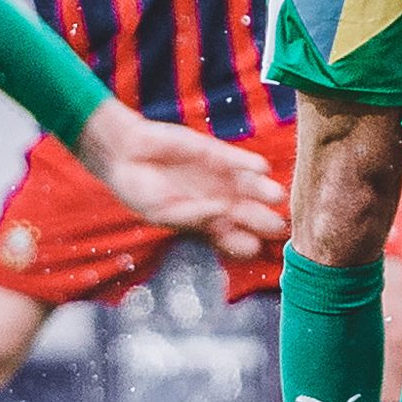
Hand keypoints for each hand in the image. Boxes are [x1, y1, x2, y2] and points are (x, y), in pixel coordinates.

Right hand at [73, 104, 287, 256]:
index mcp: (206, 226)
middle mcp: (219, 204)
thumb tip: (224, 213)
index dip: (246, 245)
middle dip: (264, 221)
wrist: (125, 155)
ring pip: (251, 188)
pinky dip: (250, 163)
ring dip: (265, 191)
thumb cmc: (140, 191)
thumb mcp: (162, 212)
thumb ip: (192, 216)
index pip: (235, 242)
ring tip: (275, 194)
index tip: (252, 246)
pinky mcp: (215, 154)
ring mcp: (219, 180)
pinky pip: (238, 160)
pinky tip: (261, 168)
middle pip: (251, 217)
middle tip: (275, 225)